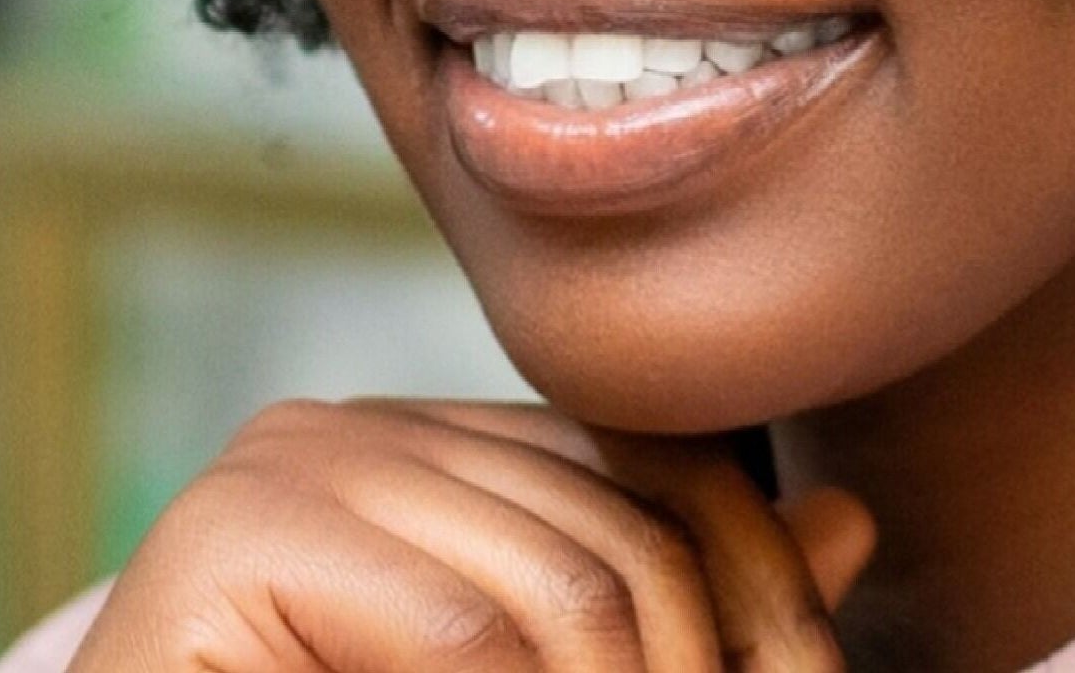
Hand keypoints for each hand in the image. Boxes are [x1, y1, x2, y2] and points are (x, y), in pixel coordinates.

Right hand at [67, 398, 875, 671]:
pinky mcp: (225, 537)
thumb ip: (680, 612)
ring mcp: (284, 465)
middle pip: (624, 528)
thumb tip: (849, 522)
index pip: (662, 471)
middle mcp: (360, 426)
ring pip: (561, 587)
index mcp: (442, 447)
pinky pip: (456, 627)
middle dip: (706, 664)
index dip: (761, 590)